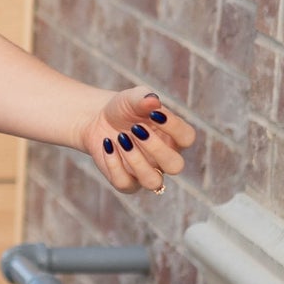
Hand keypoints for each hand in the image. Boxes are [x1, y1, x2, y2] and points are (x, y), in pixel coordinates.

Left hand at [77, 87, 195, 195]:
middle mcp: (164, 159)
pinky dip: (114, 164)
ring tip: (121, 137)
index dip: (174, 126)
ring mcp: (146, 173)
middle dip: (156, 148)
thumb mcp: (132, 98)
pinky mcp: (126, 182)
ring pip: (152, 181)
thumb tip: (153, 102)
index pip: (187, 138)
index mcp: (173, 137)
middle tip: (136, 129)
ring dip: (136, 160)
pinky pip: (125, 184)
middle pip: (175, 166)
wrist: (96, 120)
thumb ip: (144, 99)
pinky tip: (107, 144)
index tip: (153, 113)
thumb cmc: (124, 109)